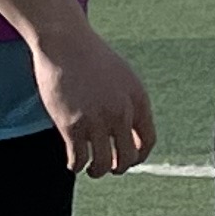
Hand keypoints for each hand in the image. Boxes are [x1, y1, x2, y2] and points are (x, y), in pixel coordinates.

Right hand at [34, 20, 155, 178]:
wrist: (66, 43)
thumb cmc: (93, 59)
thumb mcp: (122, 78)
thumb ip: (128, 103)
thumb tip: (128, 133)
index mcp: (138, 100)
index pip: (147, 141)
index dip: (139, 156)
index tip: (128, 159)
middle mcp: (121, 112)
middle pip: (127, 158)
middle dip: (118, 167)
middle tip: (108, 167)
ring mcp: (96, 120)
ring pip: (102, 164)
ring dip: (97, 171)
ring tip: (91, 169)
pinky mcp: (71, 125)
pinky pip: (78, 158)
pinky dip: (76, 166)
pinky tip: (73, 163)